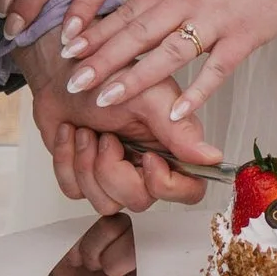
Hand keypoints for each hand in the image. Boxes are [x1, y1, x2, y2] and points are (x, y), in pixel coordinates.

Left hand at [24, 33, 218, 215]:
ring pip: (105, 203)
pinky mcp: (83, 178)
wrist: (63, 72)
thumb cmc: (108, 73)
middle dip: (112, 170)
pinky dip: (65, 161)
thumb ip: (179, 129)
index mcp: (171, 146)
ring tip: (85, 131)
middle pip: (140, 200)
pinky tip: (69, 134)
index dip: (167, 185)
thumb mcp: (148, 95)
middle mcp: (146, 166)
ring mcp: (114, 175)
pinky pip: (75, 192)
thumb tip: (213, 157)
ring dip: (86, 164)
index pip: (189, 190)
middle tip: (105, 136)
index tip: (146, 158)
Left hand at [61, 0, 276, 122]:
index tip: (67, 48)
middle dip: (100, 58)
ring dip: (134, 77)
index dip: (95, 31)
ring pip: (166, 52)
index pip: (127, 11)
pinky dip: (196, 92)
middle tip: (71, 80)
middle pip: (136, 33)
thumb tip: (149, 16)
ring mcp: (215, 19)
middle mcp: (187, 1)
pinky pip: (215, 69)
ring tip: (106, 98)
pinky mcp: (244, 36)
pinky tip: (177, 112)